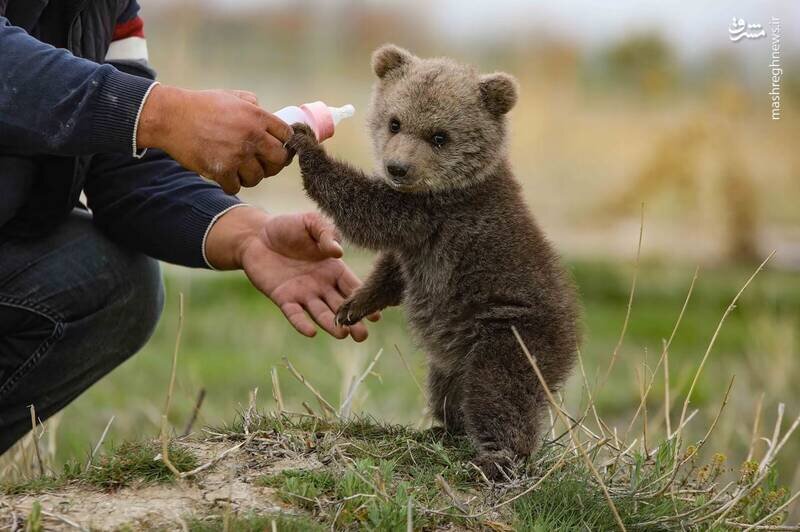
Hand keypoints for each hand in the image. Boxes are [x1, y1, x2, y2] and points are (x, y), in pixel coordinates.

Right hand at [137, 84, 291, 193]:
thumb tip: (265, 111)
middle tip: (262, 164)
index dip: (284, 144)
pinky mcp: (221, 170)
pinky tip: (226, 177)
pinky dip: (231, 185)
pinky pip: (236, 187)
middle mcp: (252, 136)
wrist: (171, 117)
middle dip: (273, 164)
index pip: (287, 136)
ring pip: (258, 177)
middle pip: (279, 160)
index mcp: (257, 116)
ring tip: (240, 170)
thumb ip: (252, 104)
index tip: (277, 149)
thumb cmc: (200, 105)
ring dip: (250, 176)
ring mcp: (237, 154)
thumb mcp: (231, 96)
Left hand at [205, 206, 376, 340]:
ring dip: (332, 325)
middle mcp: (321, 285)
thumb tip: (338, 252)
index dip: (364, 298)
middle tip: (362, 335)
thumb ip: (326, 234)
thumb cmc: (288, 227)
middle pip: (341, 306)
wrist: (256, 234)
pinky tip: (311, 332)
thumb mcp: (311, 223)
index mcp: (333, 268)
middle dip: (353, 320)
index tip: (377, 313)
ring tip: (343, 334)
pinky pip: (294, 314)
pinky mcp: (283, 298)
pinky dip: (302, 323)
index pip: (353, 287)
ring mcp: (303, 293)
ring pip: (321, 313)